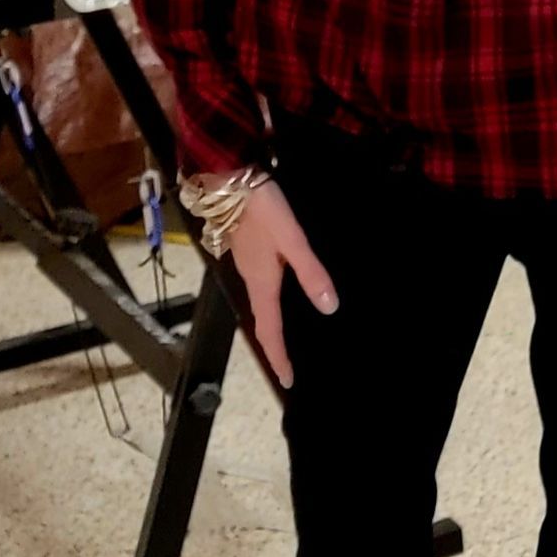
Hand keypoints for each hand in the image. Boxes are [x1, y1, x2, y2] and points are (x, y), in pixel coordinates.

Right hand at [226, 180, 336, 390]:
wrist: (227, 176)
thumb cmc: (262, 207)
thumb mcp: (292, 239)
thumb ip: (310, 272)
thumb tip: (329, 308)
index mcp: (262, 282)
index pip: (270, 329)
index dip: (279, 356)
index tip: (288, 380)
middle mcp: (251, 278)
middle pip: (262, 321)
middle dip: (274, 345)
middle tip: (288, 366)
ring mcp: (247, 263)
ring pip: (260, 304)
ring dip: (271, 325)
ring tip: (285, 339)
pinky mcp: (247, 249)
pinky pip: (259, 288)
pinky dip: (270, 304)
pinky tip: (280, 296)